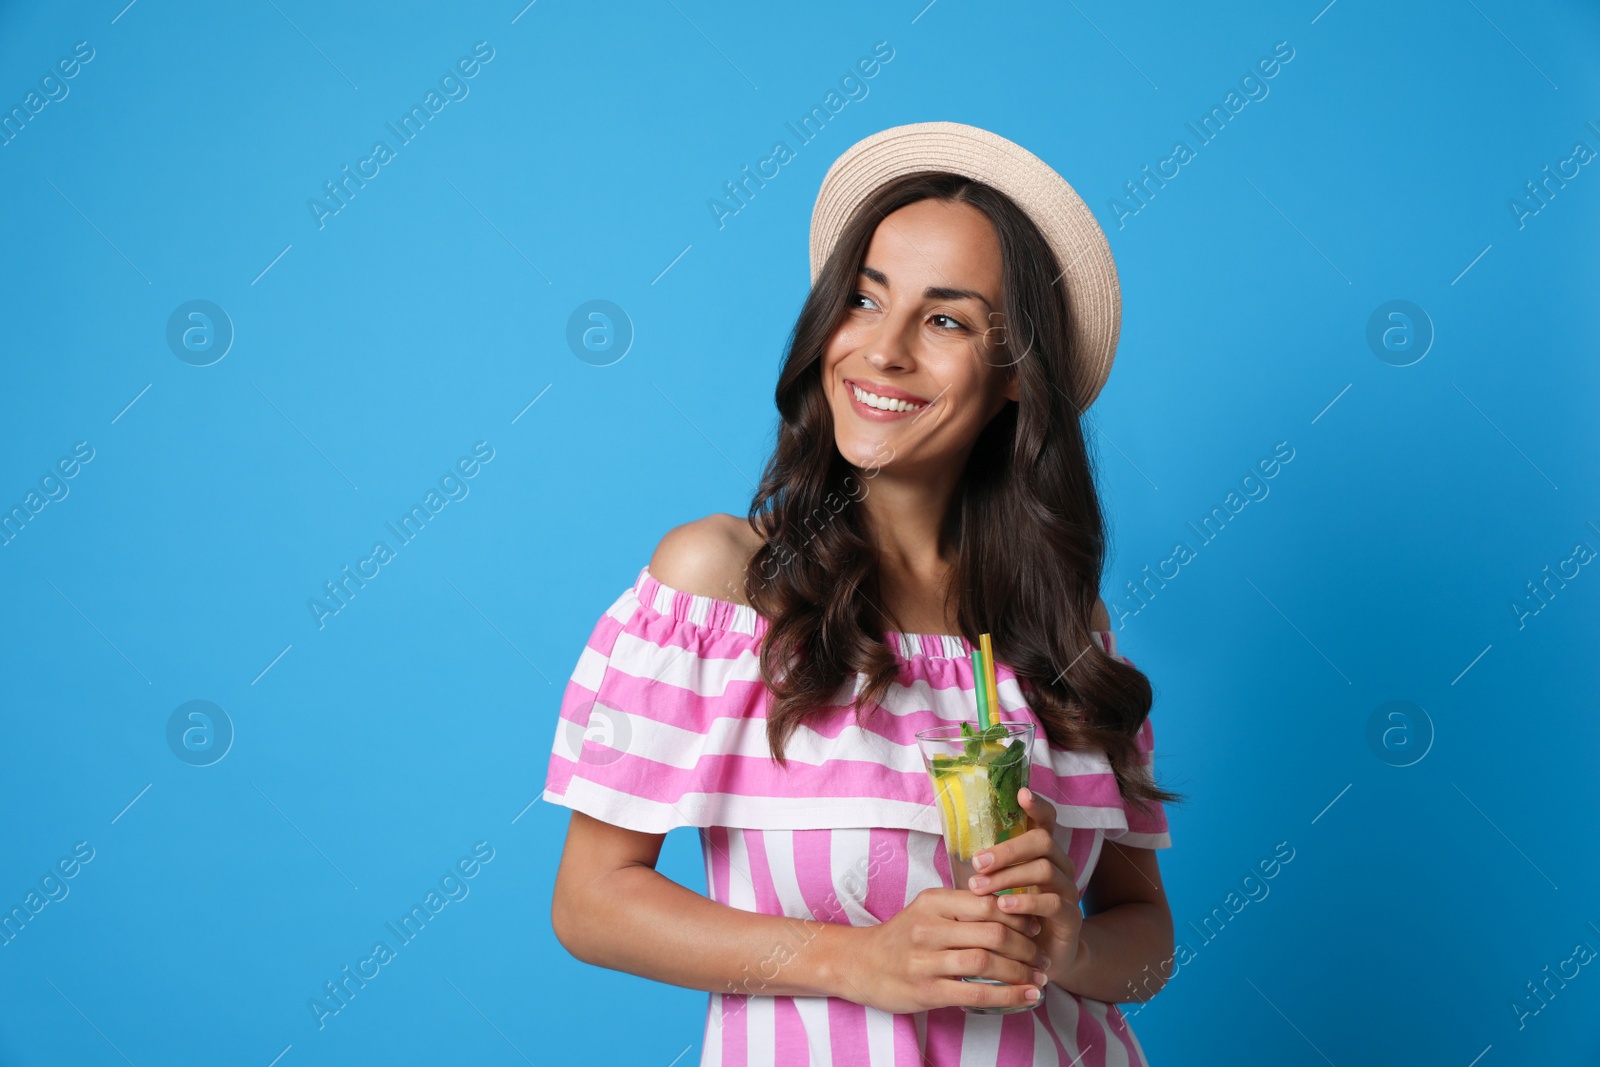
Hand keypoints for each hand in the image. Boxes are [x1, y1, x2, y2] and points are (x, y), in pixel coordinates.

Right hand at [843, 887, 1048, 1013]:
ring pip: (987, 962)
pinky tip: (1026, 996)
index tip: (1036, 928)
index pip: (988, 903)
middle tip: (1043, 957)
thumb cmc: (901, 937)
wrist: (859, 964)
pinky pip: (976, 992)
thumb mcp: (927, 910)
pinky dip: (1008, 995)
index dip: (1019, 916)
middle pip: (992, 932)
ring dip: (1021, 972)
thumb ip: (962, 907)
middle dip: (1027, 947)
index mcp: (933, 902)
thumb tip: (1012, 910)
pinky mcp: (926, 990)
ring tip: (1040, 978)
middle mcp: (929, 927)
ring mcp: (925, 960)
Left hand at [967, 787, 1084, 988]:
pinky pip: (1053, 902)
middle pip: (1042, 841)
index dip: (1037, 805)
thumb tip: (954, 844)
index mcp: (1042, 853)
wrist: (1041, 961)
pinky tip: (1003, 907)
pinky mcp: (1072, 917)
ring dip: (1009, 876)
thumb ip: (988, 867)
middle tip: (977, 863)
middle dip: (1008, 849)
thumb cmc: (1013, 917)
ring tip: (981, 888)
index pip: (1046, 821)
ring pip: (1045, 869)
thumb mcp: (1000, 888)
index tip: (1021, 793)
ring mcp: (1068, 890)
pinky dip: (1026, 903)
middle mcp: (1060, 866)